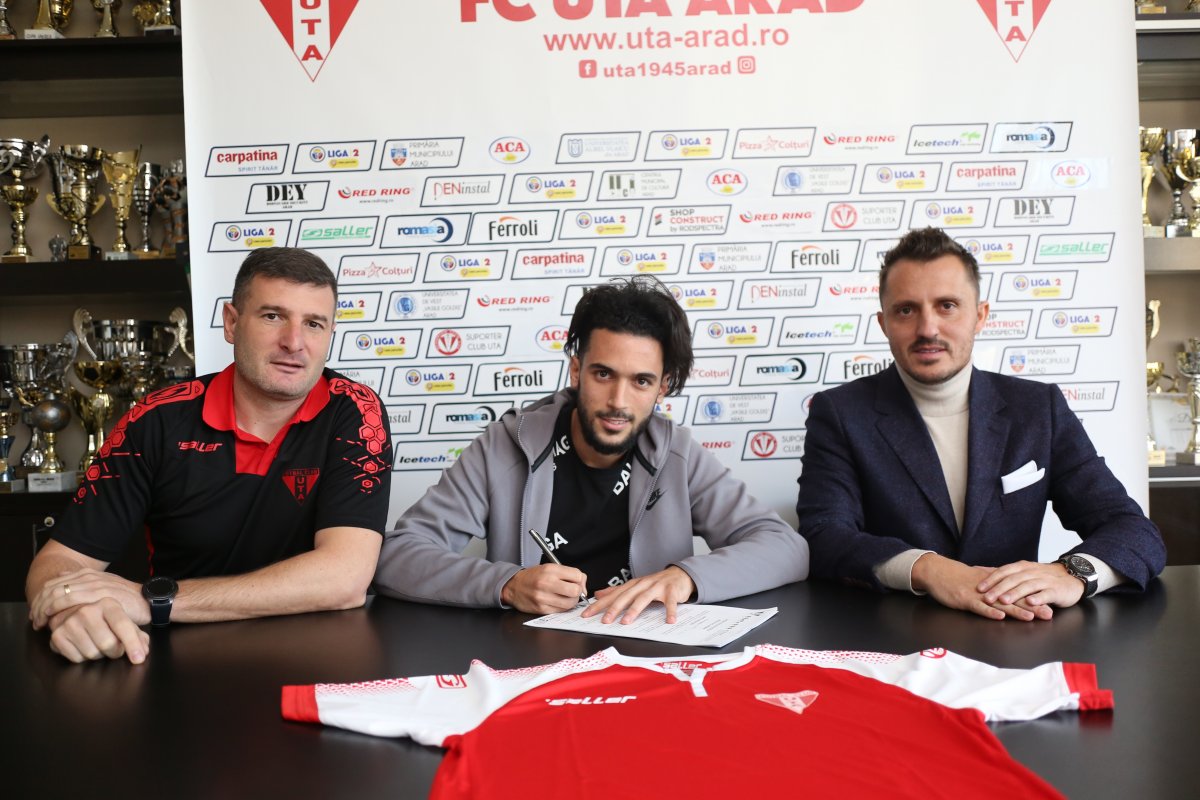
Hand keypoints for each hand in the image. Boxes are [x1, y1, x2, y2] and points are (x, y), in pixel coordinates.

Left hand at [30, 568, 149, 628]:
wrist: (149, 601)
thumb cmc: (127, 601)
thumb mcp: (105, 589)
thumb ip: (86, 586)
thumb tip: (65, 583)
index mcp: (88, 575)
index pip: (55, 584)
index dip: (41, 599)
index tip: (36, 614)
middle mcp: (89, 577)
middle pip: (53, 589)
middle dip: (39, 606)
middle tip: (35, 621)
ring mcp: (93, 585)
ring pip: (58, 594)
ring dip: (44, 610)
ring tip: (40, 624)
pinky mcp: (99, 595)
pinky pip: (70, 600)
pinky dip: (57, 611)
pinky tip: (52, 621)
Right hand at [46, 598, 149, 663]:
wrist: (73, 612)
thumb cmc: (104, 619)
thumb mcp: (124, 621)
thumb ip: (138, 636)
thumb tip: (143, 652)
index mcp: (107, 604)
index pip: (123, 626)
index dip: (132, 644)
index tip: (138, 659)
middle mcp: (87, 610)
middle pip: (108, 644)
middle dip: (115, 651)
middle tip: (114, 647)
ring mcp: (70, 622)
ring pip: (92, 654)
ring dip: (99, 654)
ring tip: (97, 643)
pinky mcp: (57, 635)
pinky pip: (77, 658)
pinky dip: (83, 657)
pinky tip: (83, 645)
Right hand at [500, 564, 586, 613]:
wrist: (514, 586)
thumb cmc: (533, 577)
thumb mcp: (549, 568)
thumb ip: (567, 573)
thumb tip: (583, 585)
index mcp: (550, 570)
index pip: (577, 575)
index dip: (580, 580)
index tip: (577, 582)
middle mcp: (547, 582)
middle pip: (575, 591)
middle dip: (578, 592)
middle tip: (573, 591)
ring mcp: (543, 597)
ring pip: (570, 603)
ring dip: (571, 601)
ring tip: (566, 597)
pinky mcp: (541, 609)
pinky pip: (561, 610)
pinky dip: (563, 607)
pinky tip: (558, 602)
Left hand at [581, 566, 694, 624]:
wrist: (679, 575)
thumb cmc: (656, 583)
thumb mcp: (635, 586)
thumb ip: (617, 591)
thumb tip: (598, 595)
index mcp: (632, 585)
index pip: (613, 595)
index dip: (599, 605)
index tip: (586, 614)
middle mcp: (643, 584)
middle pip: (626, 596)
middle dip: (614, 608)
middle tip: (605, 620)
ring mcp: (657, 587)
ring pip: (644, 598)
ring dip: (634, 610)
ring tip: (626, 622)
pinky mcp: (671, 591)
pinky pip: (670, 602)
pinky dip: (670, 611)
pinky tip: (668, 621)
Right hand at [911, 554, 1050, 621]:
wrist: (937, 571)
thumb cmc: (957, 576)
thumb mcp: (979, 577)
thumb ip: (995, 581)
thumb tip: (1009, 583)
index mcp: (994, 584)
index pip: (1017, 591)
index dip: (1034, 597)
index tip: (1049, 603)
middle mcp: (989, 589)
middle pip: (1013, 598)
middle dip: (1032, 606)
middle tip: (1048, 613)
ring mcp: (977, 594)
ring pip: (999, 603)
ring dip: (1015, 610)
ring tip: (1031, 616)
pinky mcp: (964, 599)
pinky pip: (978, 607)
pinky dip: (989, 612)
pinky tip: (1000, 617)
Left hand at [977, 560, 1085, 609]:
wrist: (1072, 577)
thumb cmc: (1044, 578)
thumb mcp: (1025, 572)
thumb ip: (1007, 574)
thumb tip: (980, 571)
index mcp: (1023, 567)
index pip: (1004, 571)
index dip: (991, 579)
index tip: (979, 588)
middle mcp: (1033, 572)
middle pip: (1013, 579)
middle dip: (999, 589)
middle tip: (987, 598)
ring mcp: (1045, 581)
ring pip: (1028, 586)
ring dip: (1015, 593)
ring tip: (1004, 600)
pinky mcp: (1057, 590)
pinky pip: (1047, 593)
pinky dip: (1038, 598)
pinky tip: (1030, 602)